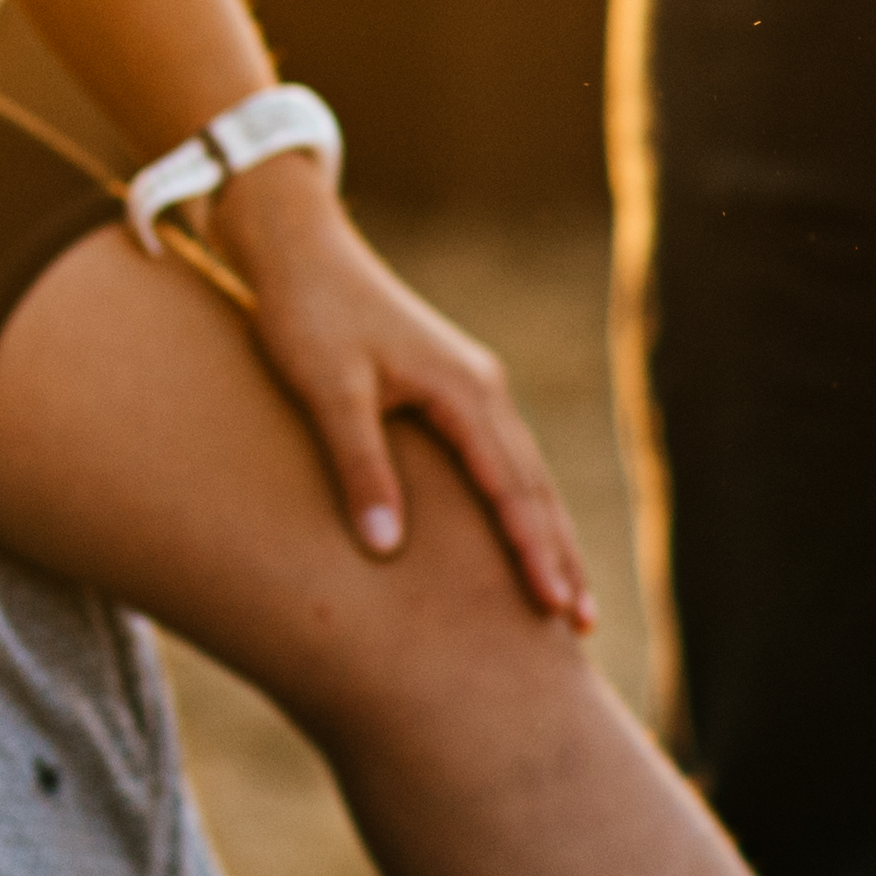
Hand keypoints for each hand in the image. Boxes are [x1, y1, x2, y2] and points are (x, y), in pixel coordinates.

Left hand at [207, 158, 590, 625]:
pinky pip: (498, 458)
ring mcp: (470, 386)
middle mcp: (482, 389)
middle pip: (533, 487)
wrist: (295, 248)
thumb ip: (358, 464)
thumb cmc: (304, 315)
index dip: (534, 553)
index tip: (555, 608)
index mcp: (464, 391)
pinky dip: (517, 503)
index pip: (511, 490)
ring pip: (522, 473)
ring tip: (562, 596)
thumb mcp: (326, 390)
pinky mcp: (449, 387)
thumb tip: (387, 547)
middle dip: (558, 556)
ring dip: (545, 534)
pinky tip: (518, 534)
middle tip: (580, 628)